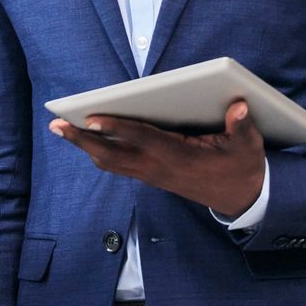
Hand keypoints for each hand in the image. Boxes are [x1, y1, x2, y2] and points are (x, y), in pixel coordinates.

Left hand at [50, 100, 264, 216]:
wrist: (242, 199)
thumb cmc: (242, 167)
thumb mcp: (248, 146)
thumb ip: (241, 126)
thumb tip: (239, 106)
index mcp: (178, 158)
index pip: (141, 139)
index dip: (116, 129)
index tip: (91, 118)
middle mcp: (158, 168)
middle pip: (112, 155)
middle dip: (83, 140)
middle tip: (57, 125)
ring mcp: (152, 175)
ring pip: (111, 163)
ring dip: (86, 147)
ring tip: (64, 129)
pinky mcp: (152, 177)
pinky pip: (118, 166)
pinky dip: (100, 152)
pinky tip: (89, 140)